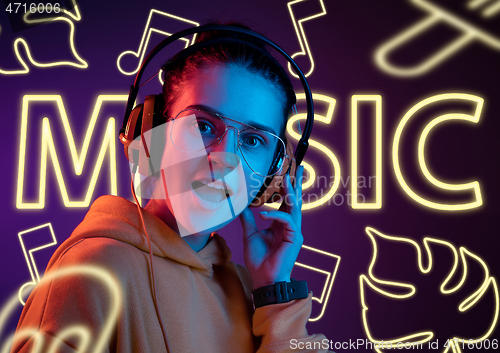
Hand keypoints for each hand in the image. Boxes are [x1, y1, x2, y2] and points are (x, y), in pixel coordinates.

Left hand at [239, 166, 303, 289]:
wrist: (263, 278)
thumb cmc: (258, 260)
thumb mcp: (250, 236)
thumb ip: (248, 220)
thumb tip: (242, 207)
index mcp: (280, 225)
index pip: (285, 203)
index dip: (286, 189)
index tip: (287, 174)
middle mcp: (289, 226)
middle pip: (295, 201)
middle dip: (296, 185)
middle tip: (299, 169)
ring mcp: (294, 232)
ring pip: (294, 207)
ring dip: (290, 193)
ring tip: (285, 180)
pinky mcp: (295, 238)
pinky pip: (286, 220)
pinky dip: (274, 214)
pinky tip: (262, 214)